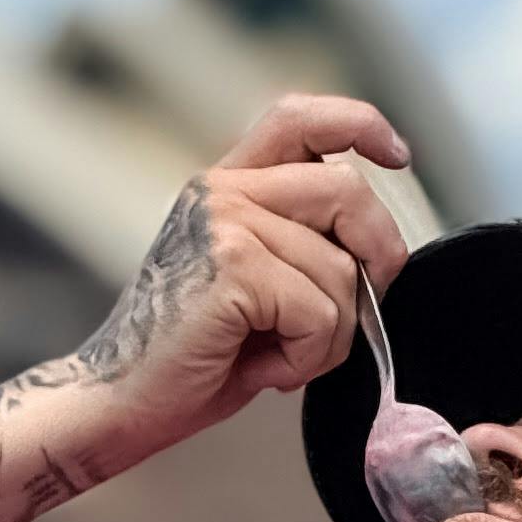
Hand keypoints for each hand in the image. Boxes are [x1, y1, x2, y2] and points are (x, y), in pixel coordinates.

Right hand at [72, 95, 412, 445]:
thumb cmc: (195, 356)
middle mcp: (224, 191)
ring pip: (342, 269)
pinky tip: (265, 369)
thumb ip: (305, 248)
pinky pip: (320, 312)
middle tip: (350, 319)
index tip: (398, 156)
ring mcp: (225, 222)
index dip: (360, 124)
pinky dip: (308, 357)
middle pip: (347, 191)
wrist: (123, 402)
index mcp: (230, 187)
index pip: (300, 119)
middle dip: (377, 259)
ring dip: (330, 336)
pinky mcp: (231, 265)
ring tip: (278, 356)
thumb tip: (382, 256)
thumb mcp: (258, 285)